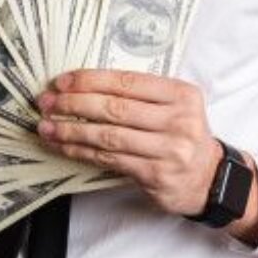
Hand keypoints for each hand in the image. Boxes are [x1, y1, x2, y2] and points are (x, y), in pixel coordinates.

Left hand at [37, 69, 224, 216]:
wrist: (210, 177)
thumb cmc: (182, 133)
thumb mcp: (174, 104)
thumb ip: (140, 93)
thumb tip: (84, 85)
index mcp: (180, 93)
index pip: (126, 81)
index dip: (90, 80)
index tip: (62, 81)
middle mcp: (178, 120)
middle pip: (115, 108)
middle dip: (74, 103)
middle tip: (47, 101)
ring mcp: (168, 150)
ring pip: (108, 136)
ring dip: (71, 130)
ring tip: (47, 125)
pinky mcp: (156, 176)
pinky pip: (110, 160)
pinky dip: (82, 151)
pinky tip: (64, 145)